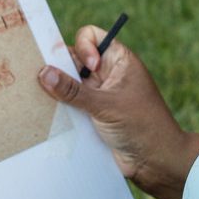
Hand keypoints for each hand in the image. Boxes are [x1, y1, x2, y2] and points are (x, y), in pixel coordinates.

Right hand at [38, 25, 198, 198]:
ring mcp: (98, 94)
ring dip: (57, 92)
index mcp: (119, 60)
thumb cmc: (142, 126)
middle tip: (44, 81)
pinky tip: (47, 115)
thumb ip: (73, 91)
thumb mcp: (106, 105)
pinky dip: (59, 108)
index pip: (91, 37)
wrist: (156, 161)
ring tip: (42, 100)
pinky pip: (70, 104)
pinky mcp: (91, 114)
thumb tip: (43, 72)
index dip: (83, 46)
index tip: (87, 66)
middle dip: (60, 68)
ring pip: (69, 84)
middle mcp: (107, 74)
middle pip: (74, 60)